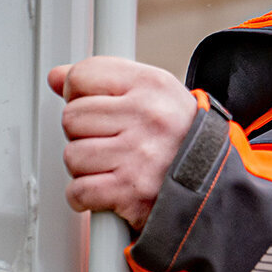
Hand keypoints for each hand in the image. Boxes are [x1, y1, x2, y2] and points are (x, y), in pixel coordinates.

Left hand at [48, 56, 198, 229]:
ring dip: (84, 167)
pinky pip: (79, 190)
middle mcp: (147, 117)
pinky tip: (104, 190)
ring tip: (110, 166)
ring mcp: (138, 155)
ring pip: (72, 155)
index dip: (79, 94)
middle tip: (107, 142)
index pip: (85, 75)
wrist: (215, 188)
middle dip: (82, 134)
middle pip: (72, 117)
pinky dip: (84, 196)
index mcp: (152, 85)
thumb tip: (57, 76)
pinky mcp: (130, 191)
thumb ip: (104, 81)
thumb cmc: (180, 140)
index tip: (93, 109)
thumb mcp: (153, 95)